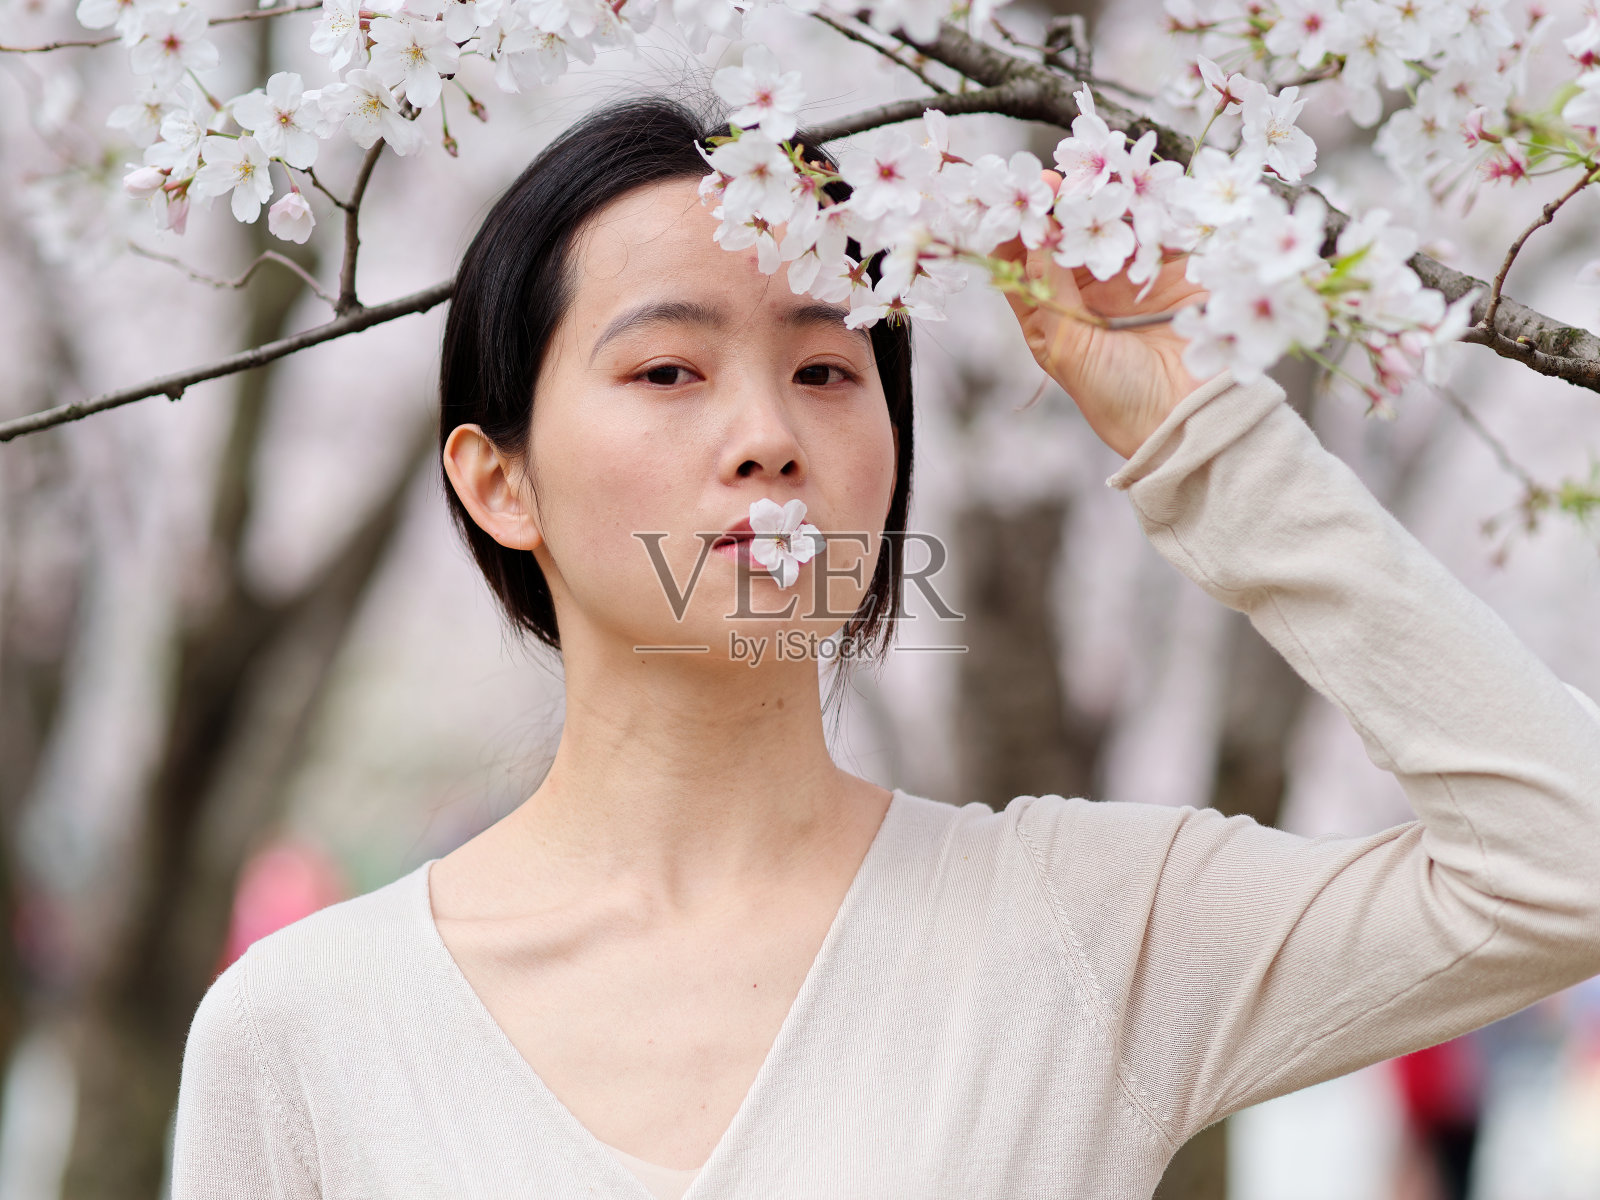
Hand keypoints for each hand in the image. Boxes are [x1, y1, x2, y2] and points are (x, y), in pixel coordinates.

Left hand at [995, 170, 1212, 459]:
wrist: (1190, 417)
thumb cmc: (1118, 397)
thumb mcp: (1070, 348)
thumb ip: (1050, 292)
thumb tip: (1031, 238)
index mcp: (1051, 318)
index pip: (1022, 266)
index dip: (1015, 232)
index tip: (1017, 203)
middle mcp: (1086, 295)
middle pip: (1063, 238)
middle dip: (1057, 208)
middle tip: (1057, 182)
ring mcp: (1128, 280)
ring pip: (1106, 226)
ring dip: (1099, 201)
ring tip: (1093, 181)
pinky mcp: (1170, 271)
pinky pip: (1154, 229)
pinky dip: (1144, 206)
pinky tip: (1134, 190)